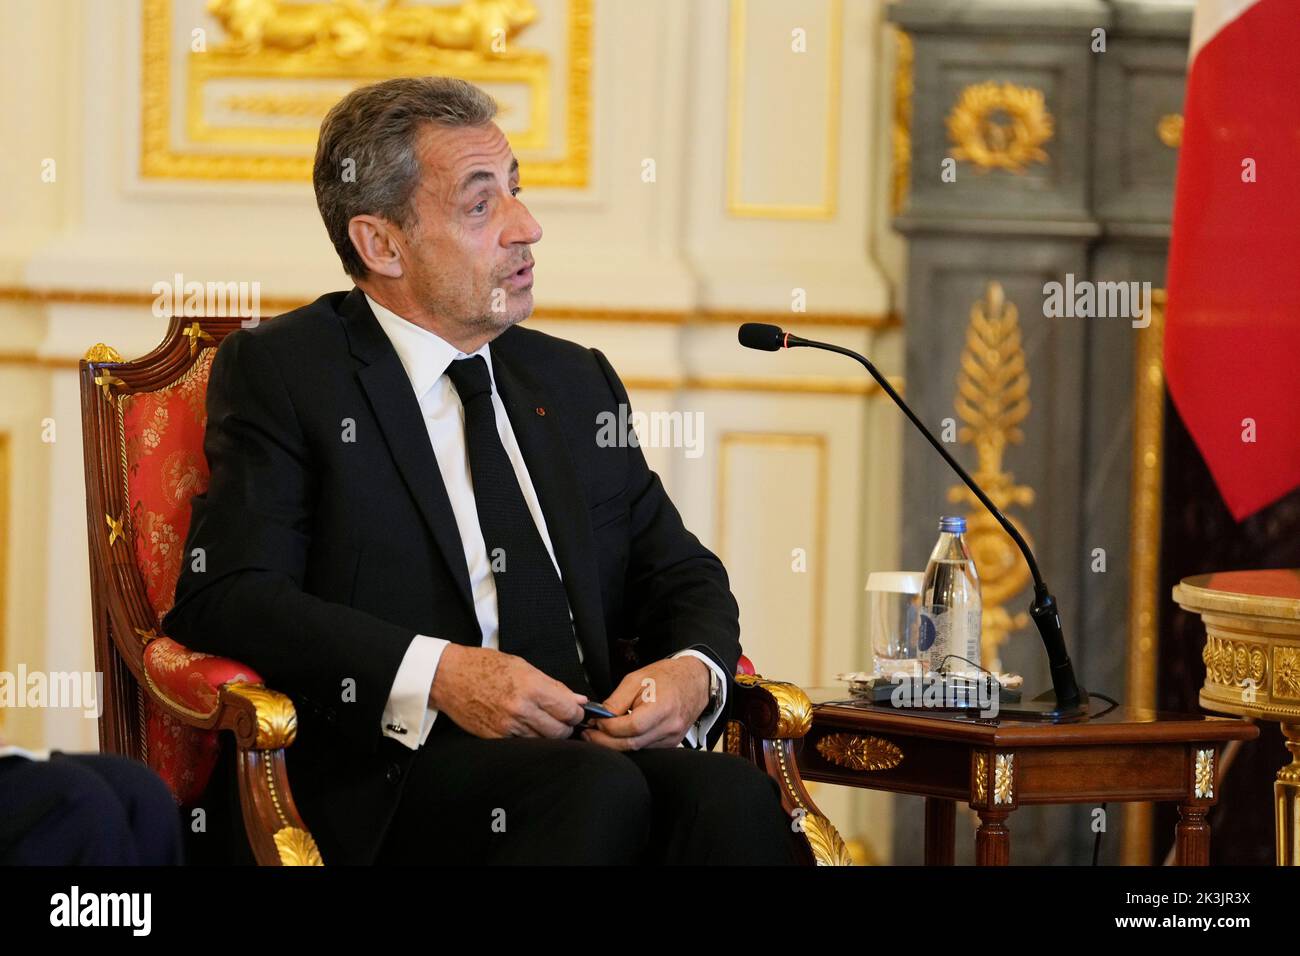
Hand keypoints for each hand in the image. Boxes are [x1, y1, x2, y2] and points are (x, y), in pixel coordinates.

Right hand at [429, 644, 586, 738]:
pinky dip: (530, 739)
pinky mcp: (495, 738)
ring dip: (549, 735)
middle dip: (566, 726)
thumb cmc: (484, 665)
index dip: (577, 712)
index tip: (576, 710)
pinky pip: (523, 745)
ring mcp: (507, 726)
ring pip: (543, 741)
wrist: (449, 676)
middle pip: (559, 731)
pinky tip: (527, 728)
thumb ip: (552, 685)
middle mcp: (521, 709)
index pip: (569, 710)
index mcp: (531, 686)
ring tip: (545, 723)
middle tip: (563, 719)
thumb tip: (577, 699)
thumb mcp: (522, 666)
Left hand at [581, 656, 709, 750]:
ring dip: (616, 744)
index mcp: (662, 708)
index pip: (631, 728)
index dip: (609, 728)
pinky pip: (646, 748)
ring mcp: (672, 738)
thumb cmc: (666, 676)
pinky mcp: (672, 743)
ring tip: (601, 734)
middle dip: (606, 741)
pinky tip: (620, 735)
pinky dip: (630, 743)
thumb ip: (616, 701)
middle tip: (589, 734)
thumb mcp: (636, 679)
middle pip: (632, 744)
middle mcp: (670, 727)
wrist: (694, 680)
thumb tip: (599, 718)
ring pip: (637, 749)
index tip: (594, 723)